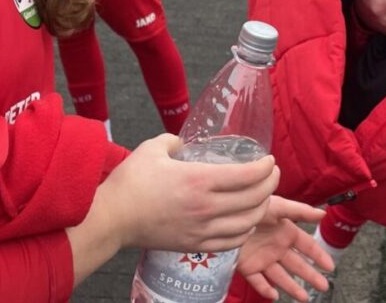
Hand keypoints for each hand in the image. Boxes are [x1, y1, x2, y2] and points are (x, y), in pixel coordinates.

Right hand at [89, 134, 279, 253]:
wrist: (112, 219)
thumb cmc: (130, 182)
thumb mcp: (153, 148)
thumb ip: (174, 140)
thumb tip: (183, 141)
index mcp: (199, 180)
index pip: (247, 175)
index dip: (265, 167)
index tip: (269, 160)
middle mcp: (206, 207)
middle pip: (254, 199)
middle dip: (270, 184)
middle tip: (272, 174)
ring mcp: (202, 229)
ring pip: (247, 223)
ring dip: (261, 208)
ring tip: (262, 197)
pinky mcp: (195, 245)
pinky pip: (231, 242)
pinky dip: (245, 231)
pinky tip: (246, 222)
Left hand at [236, 197, 333, 300]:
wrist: (226, 214)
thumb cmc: (253, 206)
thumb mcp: (279, 206)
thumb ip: (301, 211)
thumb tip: (324, 213)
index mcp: (286, 233)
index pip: (307, 247)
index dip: (319, 256)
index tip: (330, 267)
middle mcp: (276, 248)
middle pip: (298, 265)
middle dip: (311, 276)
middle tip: (323, 286)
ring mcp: (263, 259)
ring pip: (281, 277)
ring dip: (292, 287)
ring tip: (304, 298)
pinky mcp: (248, 267)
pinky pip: (258, 282)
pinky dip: (265, 289)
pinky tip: (274, 295)